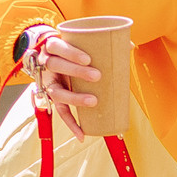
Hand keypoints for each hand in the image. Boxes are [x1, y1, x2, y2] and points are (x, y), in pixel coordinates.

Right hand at [24, 27, 99, 141]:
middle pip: (56, 65)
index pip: (57, 46)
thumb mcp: (80, 43)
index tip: (88, 59)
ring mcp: (49, 82)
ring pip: (56, 91)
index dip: (70, 53)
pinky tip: (82, 135)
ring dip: (74, 98)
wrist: (54, 58)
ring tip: (93, 101)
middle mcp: (47, 63)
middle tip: (97, 76)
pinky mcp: (54, 97)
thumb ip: (102, 42)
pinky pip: (61, 112)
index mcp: (53, 46)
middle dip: (76, 71)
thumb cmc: (71, 50)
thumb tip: (129, 45)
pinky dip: (71, 124)